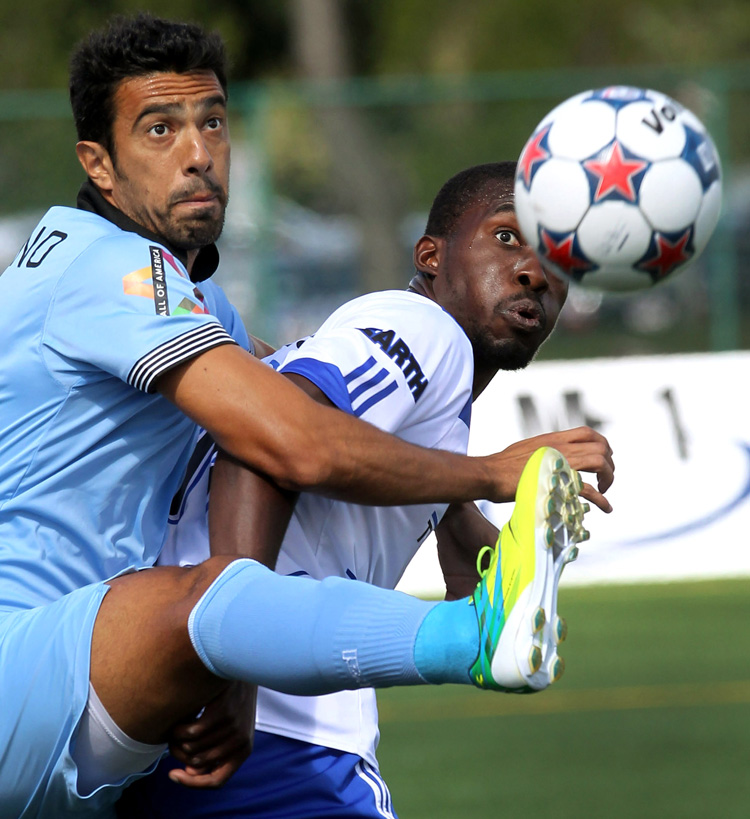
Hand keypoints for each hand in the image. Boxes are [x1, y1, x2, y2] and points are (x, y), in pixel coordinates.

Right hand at [167, 680, 256, 788]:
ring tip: (176, 728)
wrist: (245, 664)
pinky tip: (179, 720)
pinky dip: (179, 730)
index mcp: (244, 750)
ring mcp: (233, 728)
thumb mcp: (230, 726)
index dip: (192, 784)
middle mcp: (240, 742)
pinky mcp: (223, 713)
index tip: (172, 774)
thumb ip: (213, 748)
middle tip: (172, 740)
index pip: (217, 781)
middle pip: (197, 764)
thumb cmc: (233, 697)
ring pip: (192, 750)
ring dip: (176, 742)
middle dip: (179, 755)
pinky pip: (191, 733)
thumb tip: (190, 771)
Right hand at [487, 426, 614, 512]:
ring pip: (599, 462)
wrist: (489, 473)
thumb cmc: (502, 465)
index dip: (601, 444)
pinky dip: (601, 498)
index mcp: (553, 438)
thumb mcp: (527, 450)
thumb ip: (543, 451)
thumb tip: (550, 457)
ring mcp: (560, 462)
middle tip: (603, 478)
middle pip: (600, 446)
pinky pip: (588, 487)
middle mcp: (560, 446)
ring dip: (608, 476)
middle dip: (609, 462)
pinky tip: (606, 507)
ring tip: (604, 489)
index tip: (601, 459)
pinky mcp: (557, 480)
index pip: (587, 433)